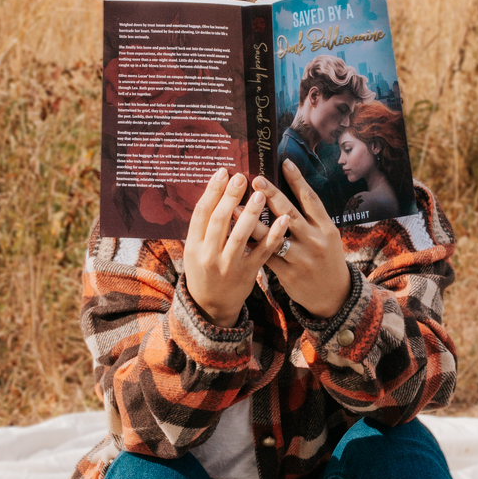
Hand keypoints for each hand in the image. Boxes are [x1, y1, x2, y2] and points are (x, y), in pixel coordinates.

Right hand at [183, 168, 288, 327]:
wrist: (210, 306)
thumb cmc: (204, 270)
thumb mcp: (194, 250)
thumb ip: (203, 227)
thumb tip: (214, 191)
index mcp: (194, 245)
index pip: (201, 213)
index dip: (212, 191)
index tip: (223, 172)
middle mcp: (209, 255)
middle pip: (220, 221)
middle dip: (231, 196)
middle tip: (242, 177)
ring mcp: (229, 265)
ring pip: (241, 236)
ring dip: (252, 213)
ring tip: (262, 194)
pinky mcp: (248, 274)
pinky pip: (263, 252)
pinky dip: (274, 235)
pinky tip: (283, 219)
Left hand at [247, 161, 350, 319]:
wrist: (335, 294)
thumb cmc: (327, 258)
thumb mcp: (327, 235)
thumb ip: (310, 217)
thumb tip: (289, 190)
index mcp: (326, 227)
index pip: (310, 199)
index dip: (298, 180)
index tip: (284, 163)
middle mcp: (314, 240)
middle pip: (291, 213)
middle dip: (272, 195)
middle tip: (255, 179)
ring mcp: (301, 258)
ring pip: (274, 236)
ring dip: (253, 221)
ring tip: (235, 207)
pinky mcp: (289, 274)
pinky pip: (266, 257)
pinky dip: (252, 246)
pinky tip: (237, 236)